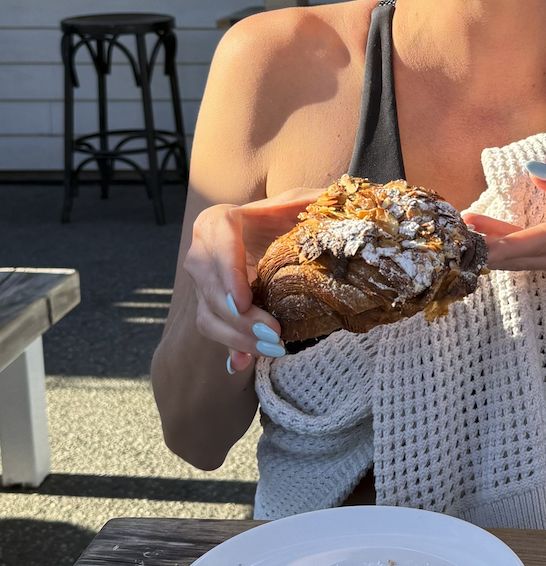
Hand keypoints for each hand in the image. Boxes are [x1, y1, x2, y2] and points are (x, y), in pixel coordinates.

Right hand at [184, 187, 320, 371]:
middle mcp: (202, 251)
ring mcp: (203, 282)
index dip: (227, 275)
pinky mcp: (210, 305)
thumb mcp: (300, 202)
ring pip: (208, 315)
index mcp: (217, 221)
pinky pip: (213, 330)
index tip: (244, 302)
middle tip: (275, 335)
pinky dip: (229, 347)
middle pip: (211, 289)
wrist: (274, 233)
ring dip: (238, 337)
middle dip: (240, 318)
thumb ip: (309, 201)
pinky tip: (242, 364)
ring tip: (273, 349)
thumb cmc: (288, 216)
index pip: (216, 245)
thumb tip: (322, 207)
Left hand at [462, 163, 545, 291]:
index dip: (513, 242)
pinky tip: (475, 236)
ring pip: (518, 261)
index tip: (482, 242)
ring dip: (485, 249)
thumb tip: (535, 173)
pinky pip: (523, 260)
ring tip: (454, 231)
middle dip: (485, 249)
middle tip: (450, 237)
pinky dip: (497, 250)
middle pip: (522, 256)